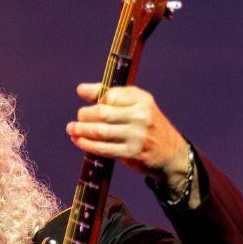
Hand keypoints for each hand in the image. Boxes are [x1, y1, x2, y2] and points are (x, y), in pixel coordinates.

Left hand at [66, 84, 190, 185]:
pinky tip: (79, 141)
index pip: (110, 95)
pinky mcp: (132, 153)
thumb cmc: (148, 126)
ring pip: (100, 131)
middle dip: (84, 116)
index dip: (96, 100)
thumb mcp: (136, 106)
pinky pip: (103, 148)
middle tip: (77, 119)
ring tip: (72, 129)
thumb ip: (109, 95)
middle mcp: (141, 116)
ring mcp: (137, 136)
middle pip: (102, 113)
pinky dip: (87, 144)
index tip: (89, 105)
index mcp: (143, 100)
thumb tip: (81, 90)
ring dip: (81, 130)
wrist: (171, 154)